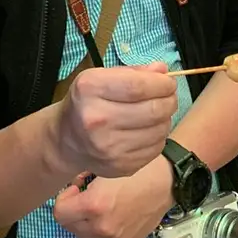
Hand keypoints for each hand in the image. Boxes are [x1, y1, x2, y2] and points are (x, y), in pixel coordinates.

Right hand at [53, 62, 177, 179]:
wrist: (67, 140)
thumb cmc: (87, 102)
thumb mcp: (100, 77)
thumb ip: (133, 73)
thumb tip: (162, 71)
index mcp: (90, 89)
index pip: (138, 86)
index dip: (161, 84)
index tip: (169, 82)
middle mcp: (97, 120)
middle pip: (152, 110)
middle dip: (169, 100)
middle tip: (170, 96)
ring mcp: (109, 148)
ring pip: (159, 130)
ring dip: (166, 118)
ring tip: (158, 112)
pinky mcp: (121, 166)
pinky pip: (155, 149)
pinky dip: (159, 136)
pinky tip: (149, 129)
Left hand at [53, 156, 173, 237]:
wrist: (167, 181)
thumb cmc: (136, 168)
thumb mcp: (103, 166)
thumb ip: (80, 177)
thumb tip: (70, 184)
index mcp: (94, 206)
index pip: (59, 213)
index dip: (64, 197)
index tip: (75, 187)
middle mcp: (102, 229)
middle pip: (69, 227)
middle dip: (73, 210)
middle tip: (86, 194)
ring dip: (84, 224)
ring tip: (99, 206)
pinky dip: (98, 234)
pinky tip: (108, 218)